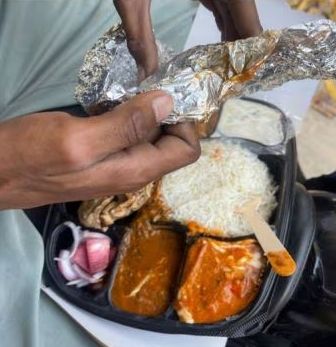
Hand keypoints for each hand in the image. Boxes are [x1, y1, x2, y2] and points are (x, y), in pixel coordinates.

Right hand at [0, 91, 199, 208]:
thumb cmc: (30, 157)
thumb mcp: (79, 139)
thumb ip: (127, 125)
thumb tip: (168, 104)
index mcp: (137, 170)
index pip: (186, 150)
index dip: (183, 122)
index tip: (163, 96)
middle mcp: (135, 171)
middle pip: (172, 142)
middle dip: (164, 113)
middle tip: (142, 87)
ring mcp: (120, 165)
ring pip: (151, 137)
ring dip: (144, 112)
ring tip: (123, 92)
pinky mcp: (105, 157)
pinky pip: (130, 135)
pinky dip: (127, 116)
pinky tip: (108, 103)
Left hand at [114, 0, 261, 80]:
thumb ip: (139, 36)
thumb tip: (144, 77)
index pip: (248, 21)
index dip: (250, 52)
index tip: (243, 79)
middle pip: (245, 16)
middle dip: (240, 49)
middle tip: (229, 81)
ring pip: (237, 8)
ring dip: (232, 37)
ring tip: (223, 69)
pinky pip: (226, 0)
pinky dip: (223, 21)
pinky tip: (217, 43)